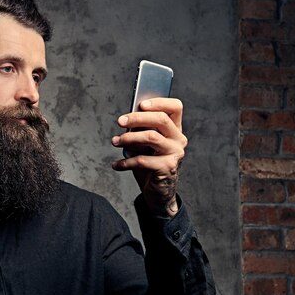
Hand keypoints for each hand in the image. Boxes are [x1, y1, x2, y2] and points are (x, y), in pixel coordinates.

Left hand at [111, 98, 186, 217]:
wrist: (159, 192)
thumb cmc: (151, 165)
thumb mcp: (146, 145)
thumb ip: (142, 131)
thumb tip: (127, 120)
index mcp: (175, 129)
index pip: (175, 107)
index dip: (159, 102)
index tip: (140, 104)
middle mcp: (179, 139)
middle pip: (161, 119)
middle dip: (137, 118)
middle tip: (120, 121)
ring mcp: (175, 153)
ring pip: (151, 137)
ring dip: (129, 138)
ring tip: (115, 142)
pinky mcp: (167, 167)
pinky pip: (143, 160)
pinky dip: (126, 162)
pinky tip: (117, 164)